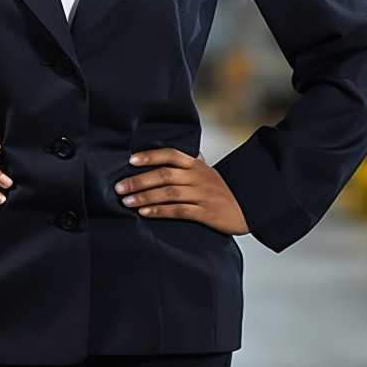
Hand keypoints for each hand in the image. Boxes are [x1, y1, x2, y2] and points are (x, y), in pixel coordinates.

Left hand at [114, 147, 249, 235]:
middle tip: (119, 186)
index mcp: (196, 165)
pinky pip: (178, 210)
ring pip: (168, 193)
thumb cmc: (221, 188)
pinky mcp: (205, 212)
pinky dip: (160, 211)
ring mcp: (201, 195)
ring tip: (126, 200)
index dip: (150, 156)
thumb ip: (187, 161)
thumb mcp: (205, 170)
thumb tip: (164, 153)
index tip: (131, 160)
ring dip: (145, 197)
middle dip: (139, 180)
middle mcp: (197, 177)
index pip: (171, 154)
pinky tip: (145, 213)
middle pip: (164, 174)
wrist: (247, 206)